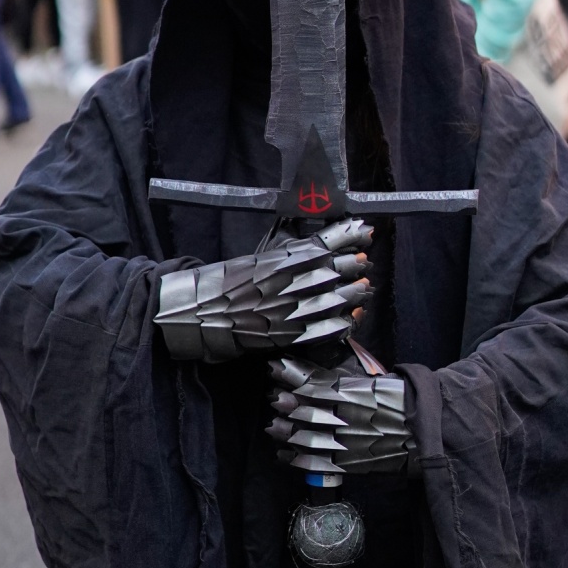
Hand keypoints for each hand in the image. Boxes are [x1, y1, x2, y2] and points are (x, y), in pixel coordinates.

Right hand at [155, 218, 372, 362]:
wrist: (203, 310)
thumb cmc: (229, 281)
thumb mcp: (260, 258)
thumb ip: (290, 252)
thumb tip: (319, 244)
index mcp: (283, 259)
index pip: (326, 244)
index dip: (348, 238)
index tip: (362, 234)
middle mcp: (291, 282)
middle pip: (336, 270)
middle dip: (354, 265)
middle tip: (364, 263)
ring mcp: (292, 309)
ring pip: (337, 299)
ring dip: (354, 293)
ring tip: (362, 289)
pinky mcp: (290, 334)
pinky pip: (326, 329)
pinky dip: (342, 322)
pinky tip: (350, 317)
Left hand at [267, 358, 412, 477]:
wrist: (425, 430)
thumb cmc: (400, 400)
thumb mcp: (372, 380)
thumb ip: (342, 377)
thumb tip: (310, 375)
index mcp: (354, 394)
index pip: (313, 386)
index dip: (292, 380)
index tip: (276, 373)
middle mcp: (348, 417)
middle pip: (307, 412)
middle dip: (286, 407)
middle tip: (274, 402)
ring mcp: (348, 443)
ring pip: (308, 438)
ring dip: (287, 433)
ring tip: (274, 429)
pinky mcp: (351, 463)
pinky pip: (318, 463)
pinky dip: (298, 459)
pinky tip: (286, 455)